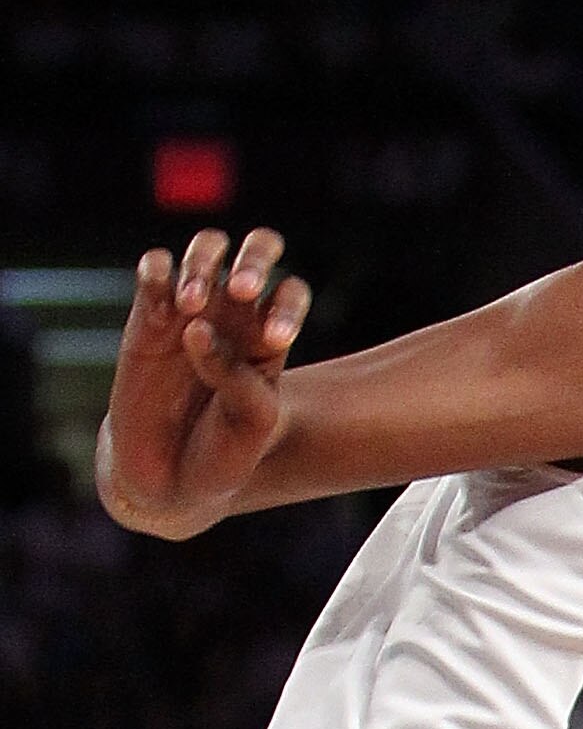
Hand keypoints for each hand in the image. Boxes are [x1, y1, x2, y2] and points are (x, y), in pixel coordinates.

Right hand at [97, 227, 312, 536]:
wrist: (170, 478)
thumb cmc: (222, 455)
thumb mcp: (248, 426)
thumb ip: (239, 378)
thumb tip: (198, 329)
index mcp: (270, 339)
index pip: (289, 294)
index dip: (286, 305)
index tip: (275, 339)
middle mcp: (235, 316)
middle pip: (257, 252)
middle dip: (255, 258)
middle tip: (242, 290)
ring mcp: (191, 309)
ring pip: (205, 250)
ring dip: (202, 264)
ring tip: (191, 305)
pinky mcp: (148, 315)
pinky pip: (154, 270)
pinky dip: (158, 270)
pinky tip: (164, 297)